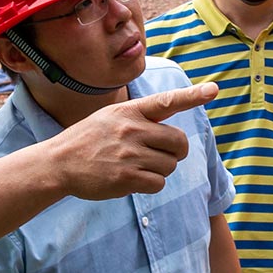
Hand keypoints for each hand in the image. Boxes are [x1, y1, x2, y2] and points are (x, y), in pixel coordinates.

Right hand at [49, 83, 218, 197]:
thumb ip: (140, 117)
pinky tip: (133, 179)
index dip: (193, 95)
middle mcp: (132, 130)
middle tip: (161, 154)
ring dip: (160, 169)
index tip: (213, 89)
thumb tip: (171, 123)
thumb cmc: (89, 139)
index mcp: (130, 111)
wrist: (59, 163)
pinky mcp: (127, 178)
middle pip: (179, 142)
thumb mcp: (111, 117)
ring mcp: (129, 154)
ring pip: (170, 165)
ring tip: (137, 166)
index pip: (167, 101)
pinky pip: (158, 182)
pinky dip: (151, 183)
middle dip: (175, 151)